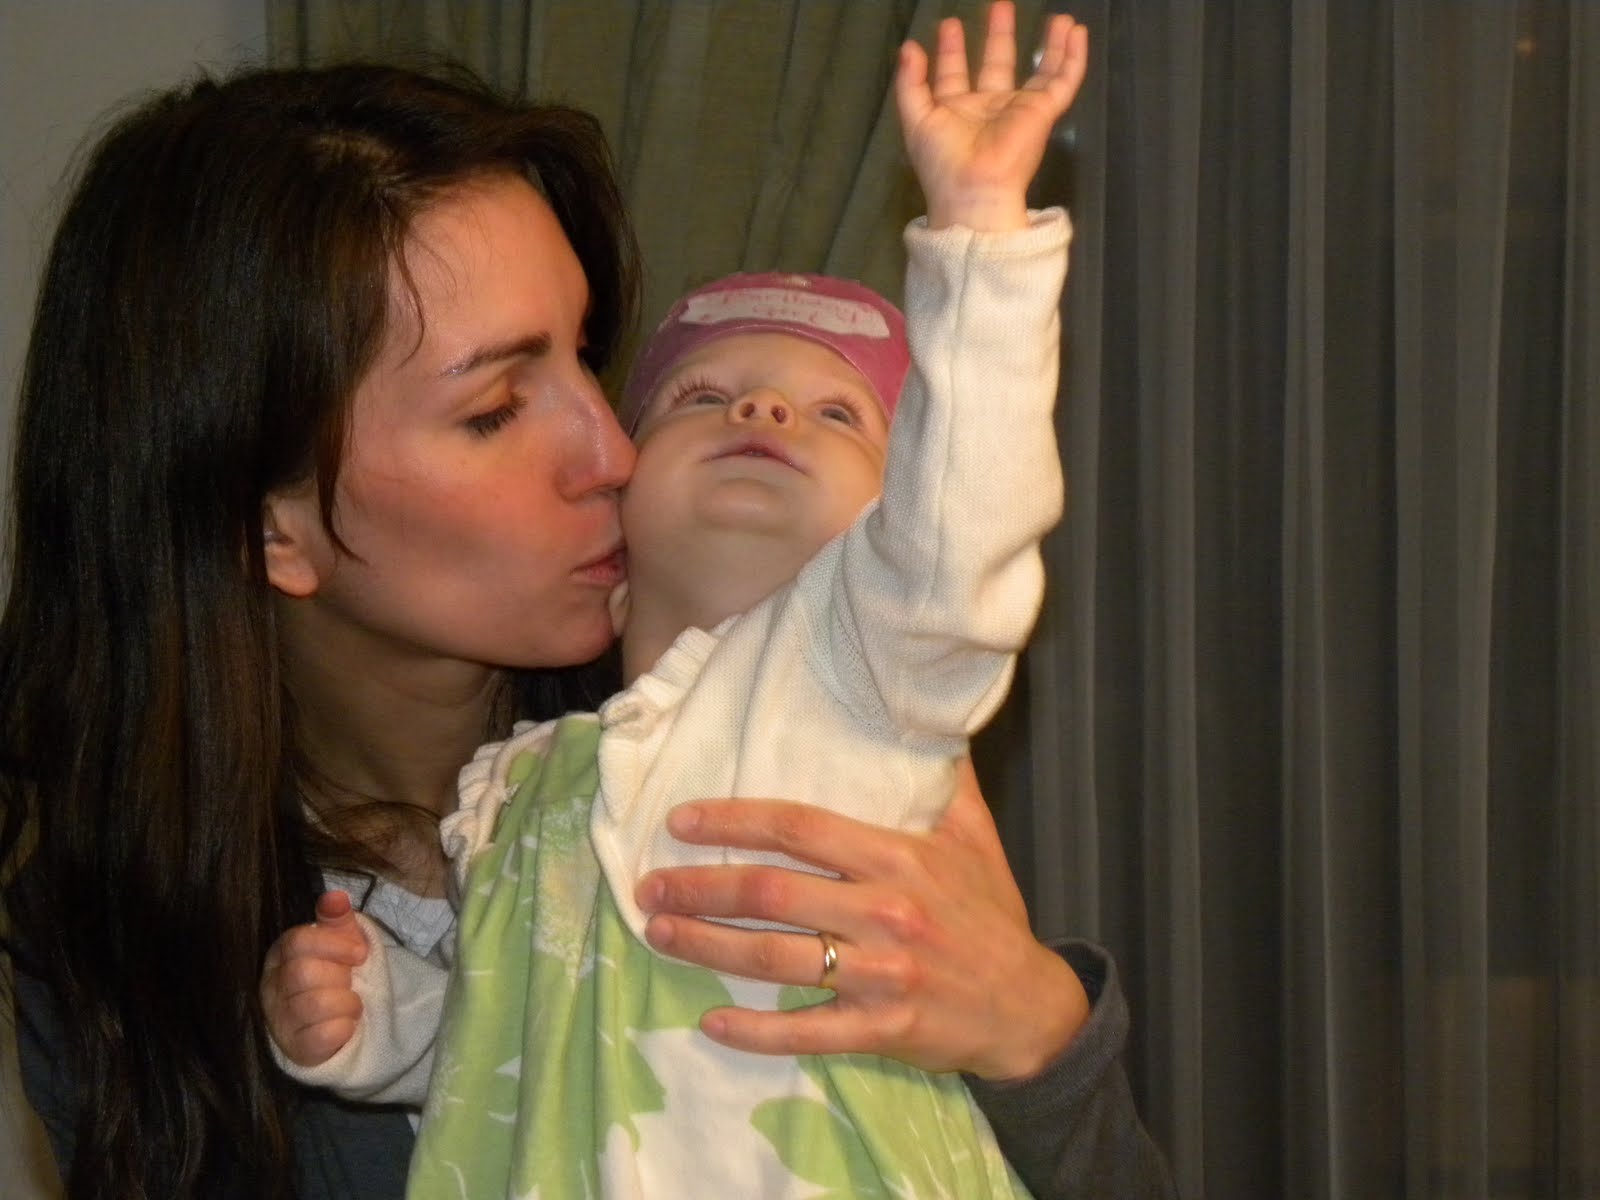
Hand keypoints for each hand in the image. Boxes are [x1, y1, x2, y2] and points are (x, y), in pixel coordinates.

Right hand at [259, 889, 368, 1067]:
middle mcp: (271, 987)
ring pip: (314, 1004)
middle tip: (349, 981)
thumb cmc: (334, 974)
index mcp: (280, 955)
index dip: (334, 945)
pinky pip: (323, 1035)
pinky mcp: (295, 1049)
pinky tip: (345, 1025)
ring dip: (347, 1002)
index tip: (360, 954)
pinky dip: (344, 1028)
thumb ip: (336, 918)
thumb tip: (335, 896)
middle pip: (303, 972)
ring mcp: (279, 1020)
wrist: (337, 1020)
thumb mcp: (339, 941)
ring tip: (350, 1003)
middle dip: (339, 975)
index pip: (296, 941)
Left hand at [633, 760, 1089, 1081]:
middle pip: (772, 893)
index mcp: (899, 858)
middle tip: (648, 883)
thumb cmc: (990, 915)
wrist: (1029, 1007)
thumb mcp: (974, 836)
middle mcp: (885, 912)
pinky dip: (755, 1030)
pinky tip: (711, 1021)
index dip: (735, 820)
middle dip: (700, 886)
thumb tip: (922, 713)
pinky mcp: (881, 1030)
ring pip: (776, 959)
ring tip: (659, 931)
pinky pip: (806, 1031)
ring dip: (706, 946)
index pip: (800, 828)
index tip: (682, 819)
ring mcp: (881, 975)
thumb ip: (943, 778)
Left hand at [895, 1, 1088, 230]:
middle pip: (998, 64)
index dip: (952, 50)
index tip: (950, 25)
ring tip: (1058, 17)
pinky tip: (1076, 32)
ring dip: (1048, 44)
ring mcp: (1018, 110)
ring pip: (1039, 70)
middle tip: (1001, 6)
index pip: (955, 74)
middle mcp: (989, 109)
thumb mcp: (916, 119)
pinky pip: (1064, 80)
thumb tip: (908, 48)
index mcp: (957, 112)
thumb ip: (910, 82)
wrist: (973, 191)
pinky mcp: (1042, 112)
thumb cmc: (942, 161)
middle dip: (999, 36)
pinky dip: (1073, 57)